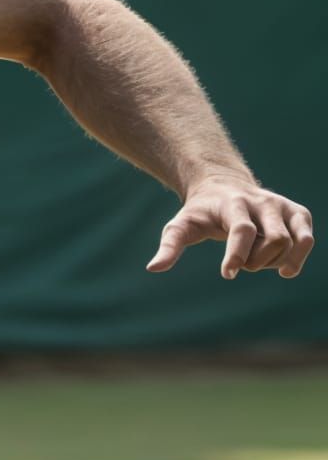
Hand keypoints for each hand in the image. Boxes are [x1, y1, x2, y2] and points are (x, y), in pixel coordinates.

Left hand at [147, 175, 313, 279]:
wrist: (221, 186)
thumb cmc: (199, 212)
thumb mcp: (180, 226)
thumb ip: (169, 247)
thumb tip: (153, 268)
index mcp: (233, 204)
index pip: (243, 230)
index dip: (238, 254)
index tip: (228, 274)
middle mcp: (262, 201)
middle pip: (274, 239)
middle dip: (257, 261)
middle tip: (242, 265)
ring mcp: (281, 206)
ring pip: (292, 240)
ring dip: (275, 261)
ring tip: (257, 262)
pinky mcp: (297, 213)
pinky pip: (306, 238)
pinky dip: (298, 257)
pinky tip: (285, 269)